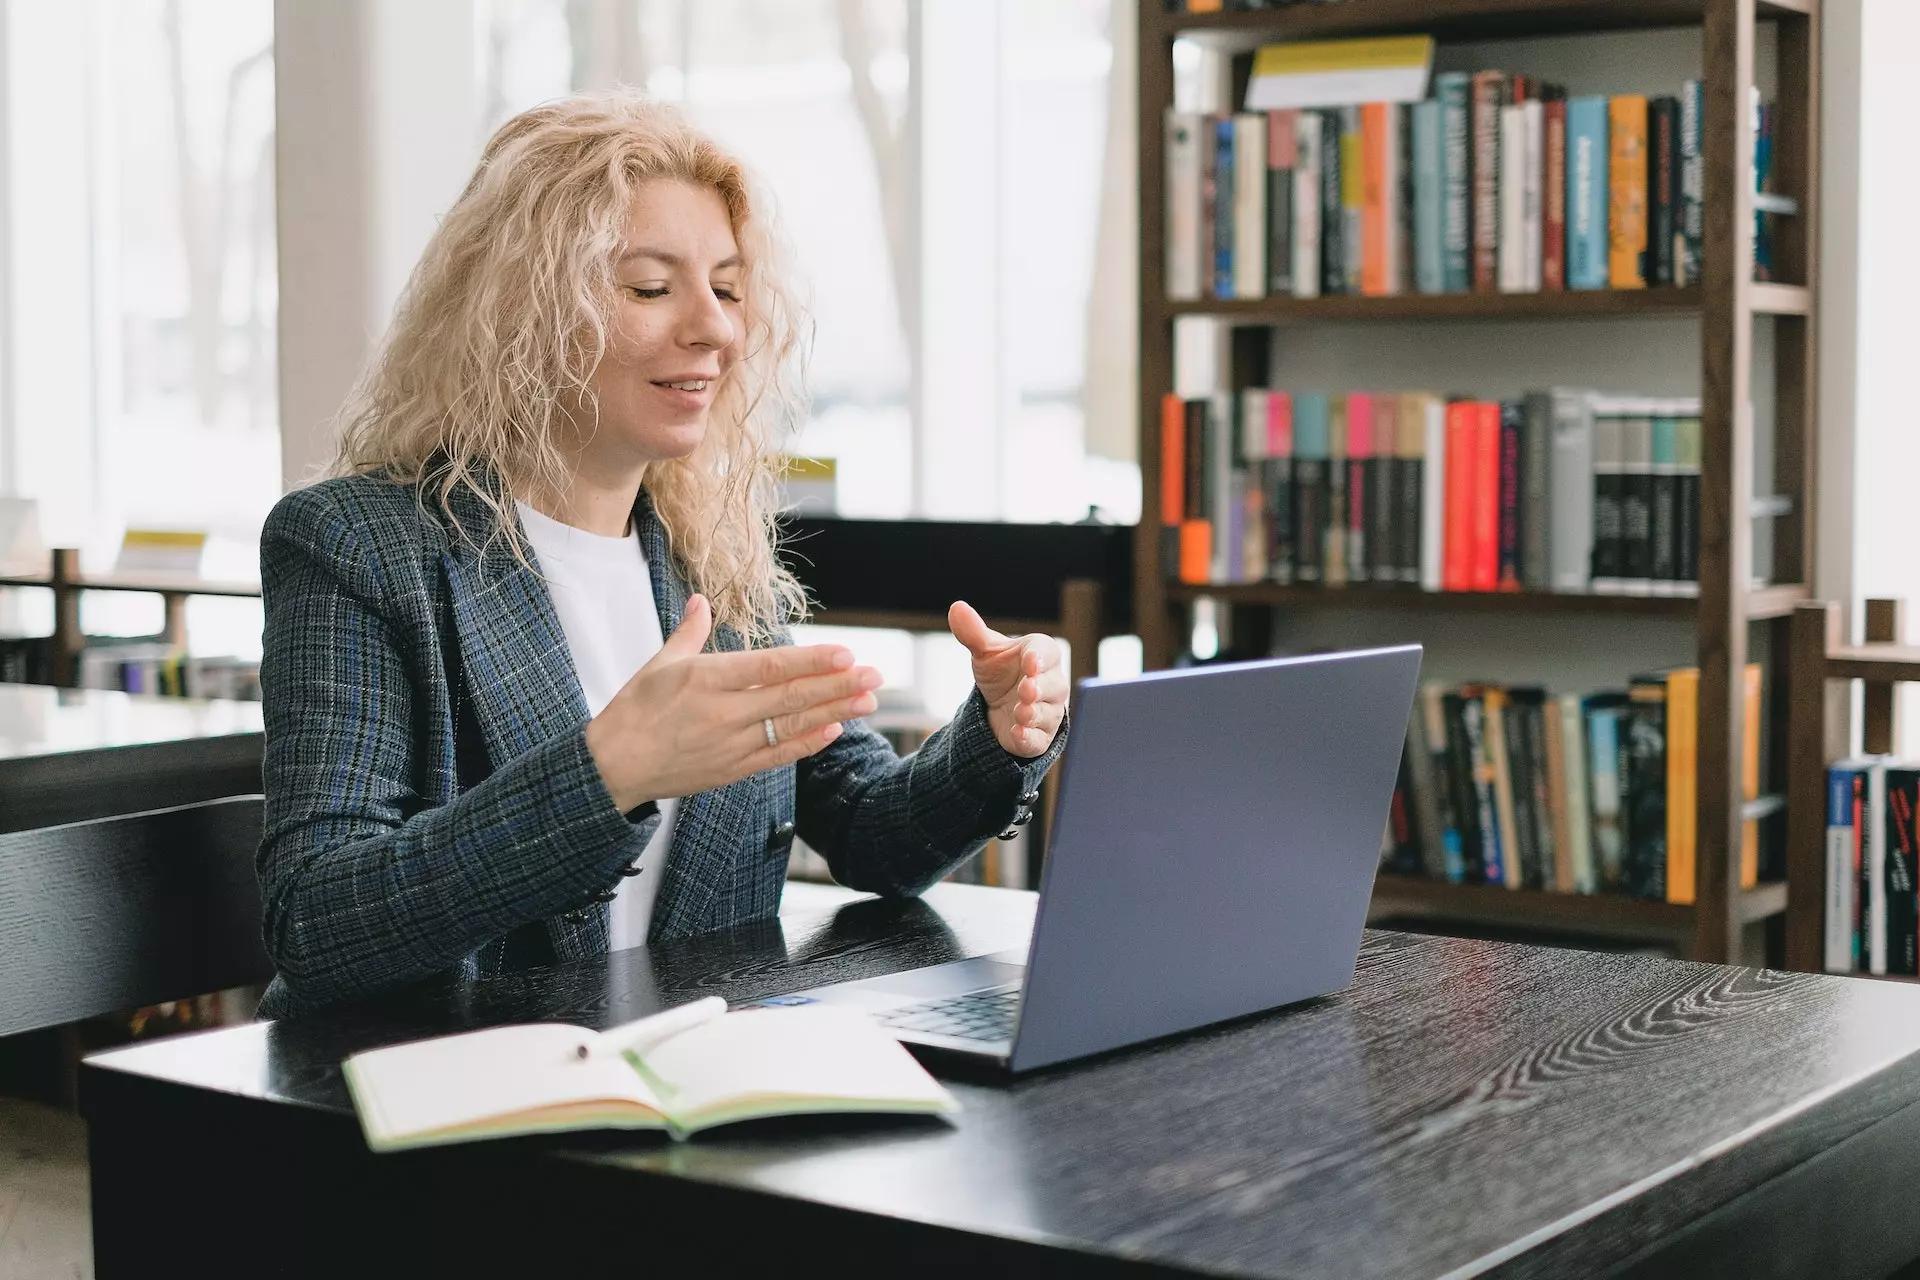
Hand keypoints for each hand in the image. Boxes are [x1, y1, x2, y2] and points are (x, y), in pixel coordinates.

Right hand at [584, 594, 883, 810]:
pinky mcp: (732, 770)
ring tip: (868, 700)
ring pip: (791, 726)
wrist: (612, 767)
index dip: (811, 661)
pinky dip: (807, 743)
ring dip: (834, 712)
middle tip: (875, 674)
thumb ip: (689, 632)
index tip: (846, 653)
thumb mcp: (658, 664)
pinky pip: (777, 755)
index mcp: (705, 679)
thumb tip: (701, 601)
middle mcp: (722, 712)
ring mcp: (730, 744)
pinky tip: (834, 730)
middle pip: (790, 696)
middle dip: (837, 685)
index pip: (768, 667)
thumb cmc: (634, 711)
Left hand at [947, 601, 1068, 758]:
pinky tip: (1017, 733)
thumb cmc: (1001, 673)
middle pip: (1054, 685)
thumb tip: (957, 608)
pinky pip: (1039, 739)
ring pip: (1049, 713)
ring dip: (1034, 713)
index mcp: (1041, 656)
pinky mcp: (1039, 738)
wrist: (998, 708)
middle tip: (1026, 689)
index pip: (1046, 652)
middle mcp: (1051, 684)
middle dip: (1040, 688)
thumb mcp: (986, 653)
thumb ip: (973, 632)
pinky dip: (1029, 738)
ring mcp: (1048, 712)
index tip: (1030, 661)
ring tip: (1020, 712)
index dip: (1039, 657)